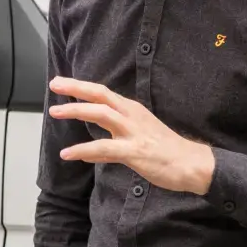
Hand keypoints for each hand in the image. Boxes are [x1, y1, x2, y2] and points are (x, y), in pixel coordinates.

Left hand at [49, 77, 214, 193]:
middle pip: (99, 95)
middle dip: (75, 88)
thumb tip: (90, 152)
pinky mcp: (134, 151)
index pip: (102, 92)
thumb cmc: (167, 151)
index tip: (61, 81)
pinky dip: (83, 150)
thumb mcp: (139, 137)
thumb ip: (113, 141)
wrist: (192, 164)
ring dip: (76, 111)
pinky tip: (68, 153)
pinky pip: (104, 148)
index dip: (81, 86)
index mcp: (132, 110)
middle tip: (54, 84)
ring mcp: (133, 132)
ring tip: (54, 112)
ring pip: (101, 114)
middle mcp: (132, 116)